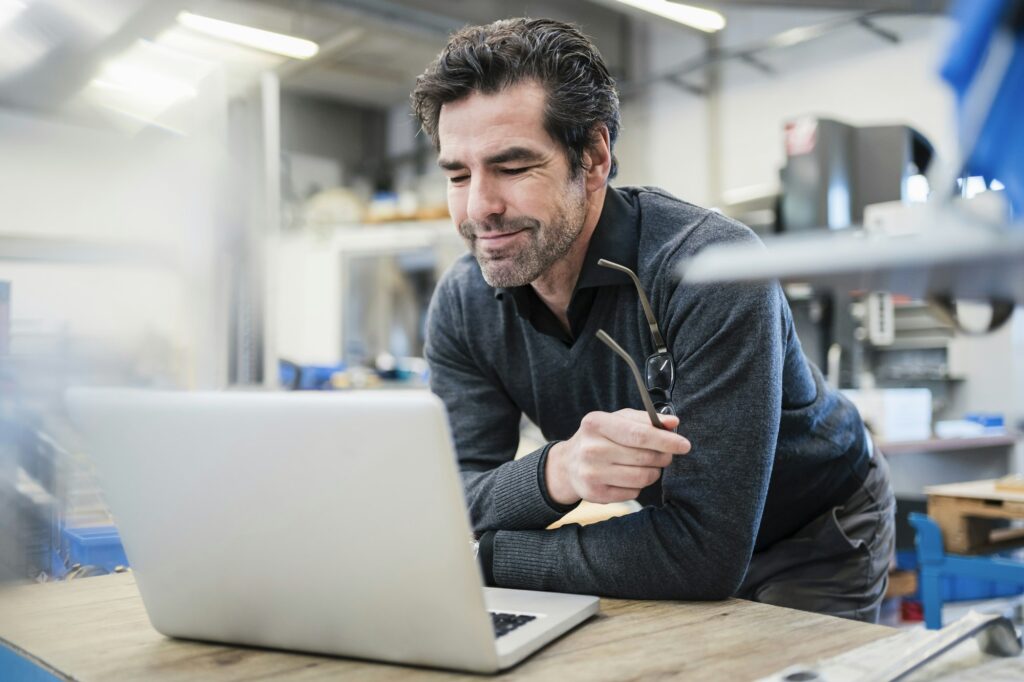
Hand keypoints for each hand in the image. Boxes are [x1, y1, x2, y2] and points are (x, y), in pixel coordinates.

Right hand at [545, 409, 690, 505]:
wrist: (569, 464)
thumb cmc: (600, 437)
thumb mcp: (617, 420)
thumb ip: (646, 419)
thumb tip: (673, 422)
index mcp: (596, 423)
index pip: (639, 434)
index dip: (666, 440)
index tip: (685, 444)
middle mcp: (591, 448)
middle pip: (644, 457)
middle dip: (662, 456)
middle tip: (665, 455)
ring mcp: (591, 473)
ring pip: (642, 477)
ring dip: (653, 472)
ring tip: (648, 465)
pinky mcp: (595, 494)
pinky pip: (633, 493)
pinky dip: (638, 486)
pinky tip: (628, 477)